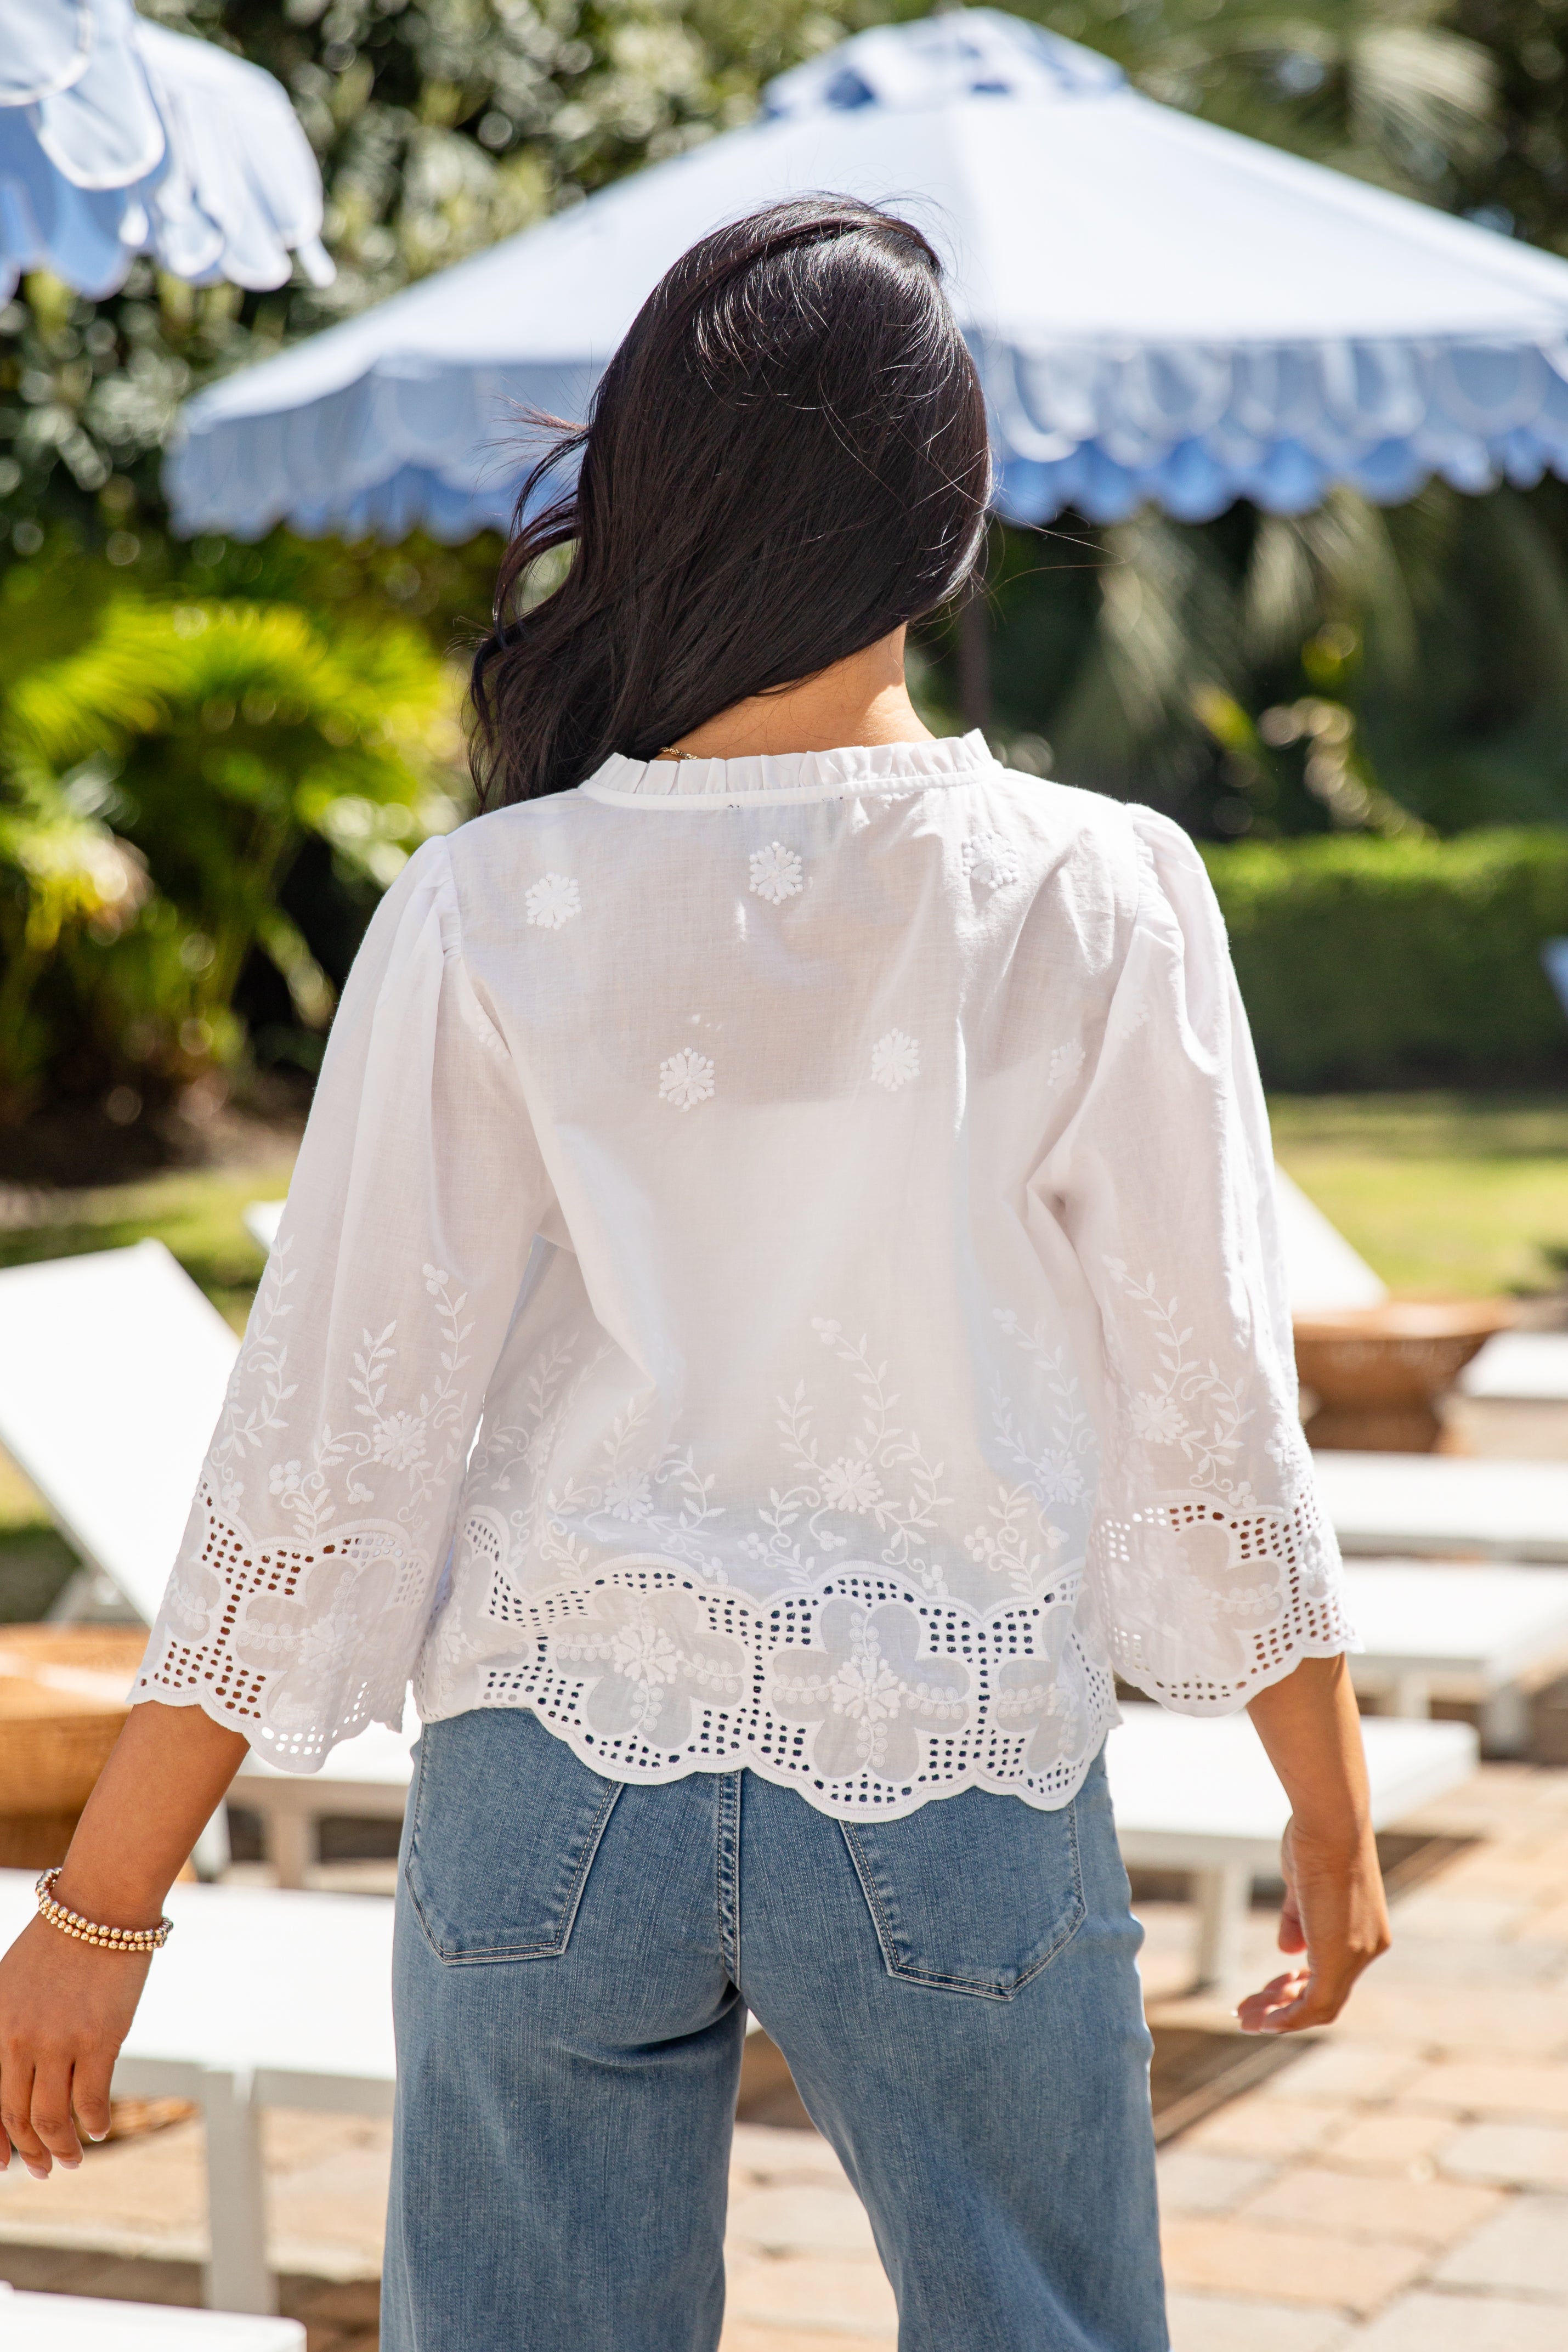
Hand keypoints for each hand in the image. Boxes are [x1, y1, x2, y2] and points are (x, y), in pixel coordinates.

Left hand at [0, 1914, 150, 2175]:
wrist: (99, 1907)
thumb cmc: (56, 1945)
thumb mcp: (10, 1988)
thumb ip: (7, 2034)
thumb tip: (14, 2085)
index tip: (4, 2166)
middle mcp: (18, 2042)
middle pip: (18, 2117)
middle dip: (30, 2152)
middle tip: (44, 2168)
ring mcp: (58, 2043)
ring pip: (53, 2118)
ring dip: (63, 2148)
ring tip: (73, 2159)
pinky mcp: (99, 2040)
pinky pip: (91, 2100)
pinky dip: (94, 2123)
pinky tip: (99, 2129)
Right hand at [1235, 1816, 1390, 2033]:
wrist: (1329, 1822)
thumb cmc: (1314, 1838)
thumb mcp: (1303, 1885)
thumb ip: (1299, 1920)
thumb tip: (1288, 1950)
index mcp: (1363, 1929)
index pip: (1330, 1972)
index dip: (1296, 1985)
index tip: (1267, 1990)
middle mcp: (1368, 1947)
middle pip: (1325, 1994)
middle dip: (1283, 2006)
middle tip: (1248, 2012)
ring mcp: (1358, 1954)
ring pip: (1319, 2004)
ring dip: (1279, 2015)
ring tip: (1245, 2018)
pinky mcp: (1341, 1958)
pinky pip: (1316, 2005)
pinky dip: (1287, 2018)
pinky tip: (1262, 2020)